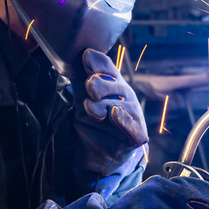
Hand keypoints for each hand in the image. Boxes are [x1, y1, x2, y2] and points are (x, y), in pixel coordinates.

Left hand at [72, 49, 147, 174]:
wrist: (100, 152)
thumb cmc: (92, 121)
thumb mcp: (81, 99)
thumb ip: (79, 81)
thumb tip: (71, 61)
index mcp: (113, 82)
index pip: (107, 68)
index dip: (98, 63)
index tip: (86, 56)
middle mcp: (125, 94)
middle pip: (114, 85)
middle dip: (100, 84)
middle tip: (89, 86)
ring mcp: (133, 112)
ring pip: (118, 105)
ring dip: (103, 106)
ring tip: (89, 107)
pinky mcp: (138, 132)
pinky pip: (131, 125)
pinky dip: (122, 119)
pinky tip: (114, 113)